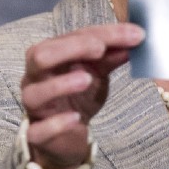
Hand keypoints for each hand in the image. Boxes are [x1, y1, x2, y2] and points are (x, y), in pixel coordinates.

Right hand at [20, 23, 143, 168]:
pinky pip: (38, 130)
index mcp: (51, 55)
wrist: (67, 135)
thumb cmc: (78, 96)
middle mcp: (36, 78)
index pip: (74, 36)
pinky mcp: (37, 134)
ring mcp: (33, 107)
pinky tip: (75, 118)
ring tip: (86, 79)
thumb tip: (134, 38)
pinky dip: (56, 123)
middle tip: (101, 49)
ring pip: (34, 93)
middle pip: (41, 55)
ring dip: (60, 85)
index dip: (104, 34)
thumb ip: (112, 55)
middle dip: (72, 48)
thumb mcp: (97, 72)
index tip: (135, 34)